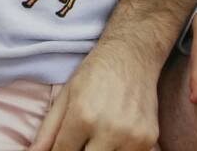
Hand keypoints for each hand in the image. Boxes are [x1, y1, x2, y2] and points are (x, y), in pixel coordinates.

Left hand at [29, 39, 159, 150]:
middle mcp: (109, 128)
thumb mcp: (66, 95)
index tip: (62, 147)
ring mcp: (132, 136)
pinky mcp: (148, 139)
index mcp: (83, 116)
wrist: (131, 55)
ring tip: (97, 135)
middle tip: (80, 140)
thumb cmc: (94, 73)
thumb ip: (48, 130)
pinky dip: (117, 150)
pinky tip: (114, 134)